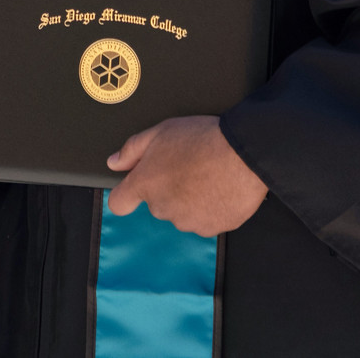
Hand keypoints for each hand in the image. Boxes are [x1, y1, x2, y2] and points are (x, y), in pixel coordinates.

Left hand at [106, 115, 266, 235]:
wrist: (244, 155)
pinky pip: (205, 220)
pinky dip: (210, 208)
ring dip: (189, 200)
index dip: (126, 194)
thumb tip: (114, 162)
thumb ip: (132, 149)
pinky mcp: (212, 229)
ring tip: (207, 175)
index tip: (136, 186)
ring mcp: (188, 222)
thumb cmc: (203, 139)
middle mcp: (163, 208)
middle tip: (186, 166)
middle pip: (156, 204)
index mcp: (146, 184)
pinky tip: (220, 188)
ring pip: (182, 213)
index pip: (119, 203)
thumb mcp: (161, 132)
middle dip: (167, 188)